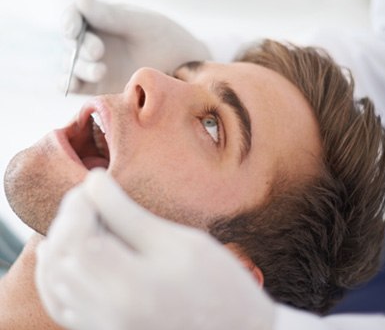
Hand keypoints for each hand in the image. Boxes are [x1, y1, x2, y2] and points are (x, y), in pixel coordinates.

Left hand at [35, 169, 274, 329]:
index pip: (77, 238)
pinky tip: (66, 250)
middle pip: (59, 258)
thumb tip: (94, 182)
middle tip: (89, 196)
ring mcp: (101, 327)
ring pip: (53, 280)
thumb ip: (129, 214)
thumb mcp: (179, 242)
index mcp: (128, 288)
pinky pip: (60, 301)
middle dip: (67, 218)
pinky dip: (56, 271)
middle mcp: (105, 314)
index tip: (94, 182)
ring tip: (82, 217)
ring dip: (59, 241)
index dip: (77, 204)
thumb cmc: (218, 285)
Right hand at [62, 0, 210, 94]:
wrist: (181, 68)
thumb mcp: (140, 24)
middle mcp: (93, 41)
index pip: (75, 17)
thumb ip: (110, 15)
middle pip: (72, 43)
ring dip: (79, 68)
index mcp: (100, 19)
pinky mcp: (97, 87)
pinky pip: (77, 86)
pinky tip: (74, 85)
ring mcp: (94, 64)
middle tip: (98, 52)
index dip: (69, 21)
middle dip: (81, 47)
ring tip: (101, 71)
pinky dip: (70, 85)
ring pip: (73, 66)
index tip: (73, 29)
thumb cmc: (163, 38)